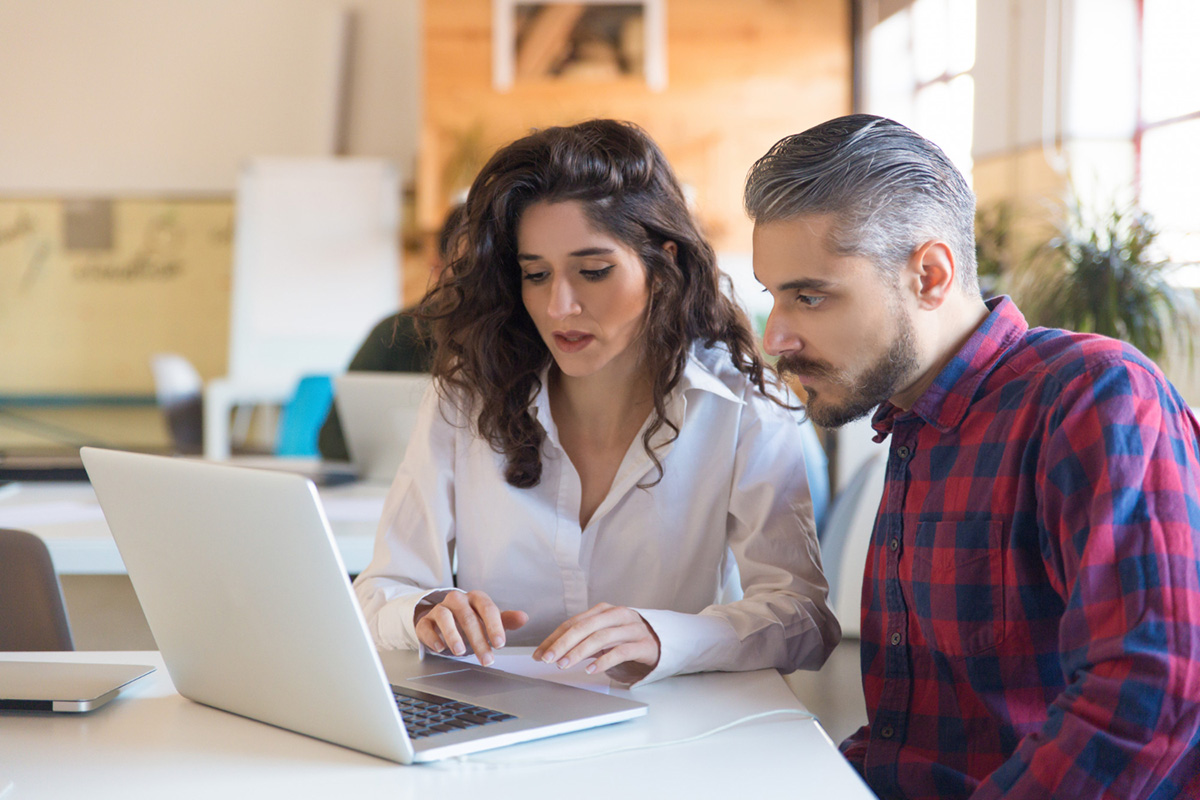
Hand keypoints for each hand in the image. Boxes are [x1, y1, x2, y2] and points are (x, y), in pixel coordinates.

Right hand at [414, 590, 527, 666]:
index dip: (494, 626)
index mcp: (476, 598)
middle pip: (468, 617)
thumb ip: (506, 620)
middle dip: (478, 640)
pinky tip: (440, 648)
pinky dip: (433, 637)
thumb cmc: (470, 619)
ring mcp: (439, 608)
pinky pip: (426, 626)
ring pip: (445, 617)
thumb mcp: (489, 619)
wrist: (443, 617)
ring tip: (461, 652)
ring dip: (453, 635)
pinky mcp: (425, 621)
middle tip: (487, 659)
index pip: (487, 608)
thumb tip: (524, 618)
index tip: (500, 644)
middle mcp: (457, 600)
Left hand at [532, 603, 660, 683]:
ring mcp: (632, 628)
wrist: (664, 642)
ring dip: (579, 652)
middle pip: (585, 627)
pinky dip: (604, 661)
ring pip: (601, 637)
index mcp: (604, 611)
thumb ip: (582, 641)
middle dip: (563, 643)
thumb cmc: (628, 640)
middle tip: (547, 658)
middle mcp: (617, 615)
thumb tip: (552, 652)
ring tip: (564, 665)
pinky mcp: (644, 644)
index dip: (554, 638)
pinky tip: (591, 670)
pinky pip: (621, 651)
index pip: (573, 622)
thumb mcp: (604, 637)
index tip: (539, 653)